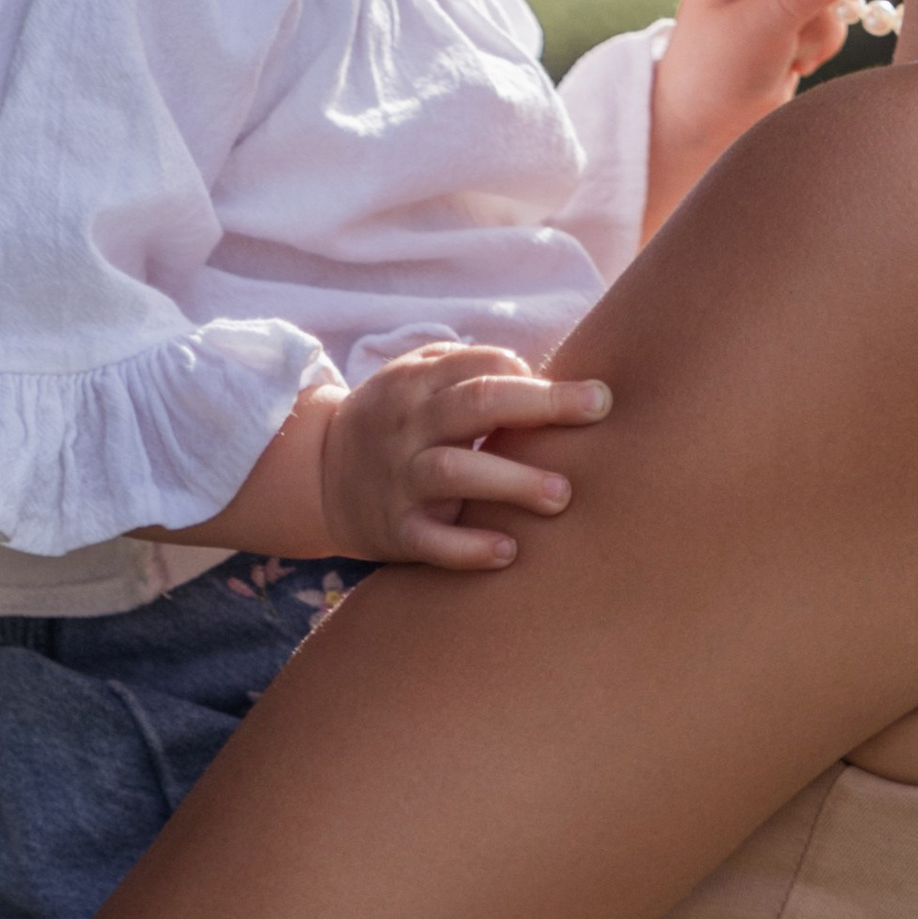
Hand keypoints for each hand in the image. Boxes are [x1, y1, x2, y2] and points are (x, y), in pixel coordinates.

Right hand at [321, 344, 612, 570]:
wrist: (318, 479)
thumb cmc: (397, 424)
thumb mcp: (415, 380)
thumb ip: (470, 368)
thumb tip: (544, 373)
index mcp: (417, 382)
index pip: (483, 366)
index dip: (534, 376)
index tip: (585, 394)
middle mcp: (408, 426)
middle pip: (476, 403)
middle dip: (541, 403)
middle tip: (599, 407)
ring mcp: (399, 479)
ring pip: (455, 471)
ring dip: (512, 481)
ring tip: (563, 495)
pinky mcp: (394, 531)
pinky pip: (432, 541)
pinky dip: (469, 549)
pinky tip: (509, 552)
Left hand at [643, 0, 872, 236]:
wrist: (706, 127)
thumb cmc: (715, 77)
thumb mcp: (755, 33)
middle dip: (824, 1)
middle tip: (811, 33)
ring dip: (819, 30)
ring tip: (789, 57)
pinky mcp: (786, 24)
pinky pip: (825, 20)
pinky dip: (819, 44)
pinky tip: (793, 63)